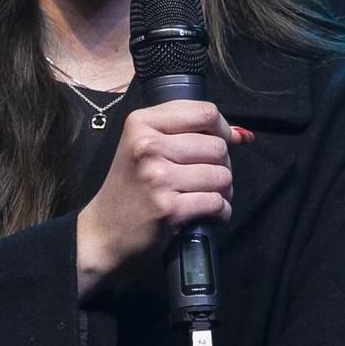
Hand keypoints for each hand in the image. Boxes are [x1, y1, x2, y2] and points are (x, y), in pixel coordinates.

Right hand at [74, 100, 250, 298]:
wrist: (102, 233)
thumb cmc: (129, 188)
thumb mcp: (144, 147)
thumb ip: (188, 133)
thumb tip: (242, 135)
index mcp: (141, 123)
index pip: (205, 112)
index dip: (222, 128)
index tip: (222, 141)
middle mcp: (148, 147)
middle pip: (218, 146)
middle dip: (222, 164)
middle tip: (206, 177)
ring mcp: (158, 178)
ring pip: (222, 175)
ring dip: (223, 190)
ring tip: (205, 195)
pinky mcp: (169, 209)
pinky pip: (218, 203)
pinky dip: (221, 212)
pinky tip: (206, 214)